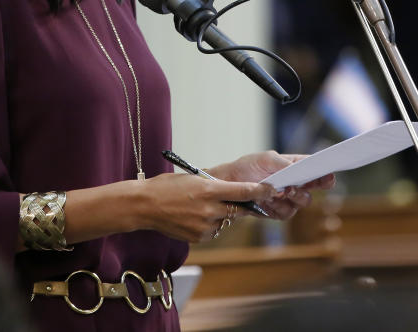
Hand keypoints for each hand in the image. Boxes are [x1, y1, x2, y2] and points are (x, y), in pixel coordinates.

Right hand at [138, 172, 275, 241]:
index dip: (261, 191)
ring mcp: (204, 226)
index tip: (273, 189)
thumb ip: (213, 186)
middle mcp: (209, 209)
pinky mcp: (199, 237)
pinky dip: (209, 224)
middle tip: (244, 199)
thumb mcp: (192, 179)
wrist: (144, 206)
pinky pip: (213, 231)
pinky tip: (194, 217)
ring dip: (221, 215)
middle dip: (242, 204)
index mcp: (208, 190)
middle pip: (238, 209)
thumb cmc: (166, 187)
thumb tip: (231, 190)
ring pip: (225, 221)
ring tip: (200, 207)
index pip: (243, 191)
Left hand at [209, 151, 334, 220]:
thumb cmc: (248, 167)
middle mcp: (295, 183)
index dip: (326, 173)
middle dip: (309, 188)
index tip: (329, 175)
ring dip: (293, 197)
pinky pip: (286, 213)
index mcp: (295, 166)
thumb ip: (283, 163)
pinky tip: (268, 201)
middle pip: (313, 189)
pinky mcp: (277, 211)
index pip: (316, 170)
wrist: (229, 184)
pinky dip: (278, 206)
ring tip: (281, 191)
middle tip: (298, 185)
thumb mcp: (265, 159)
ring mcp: (288, 199)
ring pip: (302, 202)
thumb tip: (296, 170)